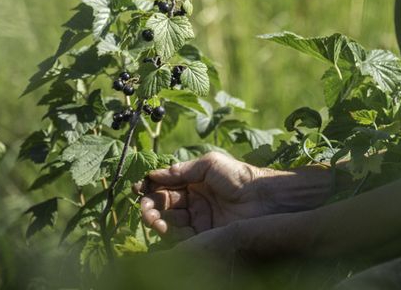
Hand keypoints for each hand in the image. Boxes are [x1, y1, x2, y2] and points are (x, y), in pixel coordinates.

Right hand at [133, 152, 275, 240]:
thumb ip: (183, 170)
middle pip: (163, 204)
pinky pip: (180, 236)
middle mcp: (193, 201)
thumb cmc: (239, 176)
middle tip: (145, 207)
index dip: (150, 186)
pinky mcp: (203, 235)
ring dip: (156, 219)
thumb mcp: (209, 164)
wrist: (262, 199)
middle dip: (150, 205)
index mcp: (194, 182)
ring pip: (168, 221)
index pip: (166, 185)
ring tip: (153, 218)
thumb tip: (156, 174)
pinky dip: (168, 233)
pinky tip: (163, 227)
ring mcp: (197, 219)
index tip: (138, 187)